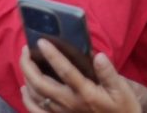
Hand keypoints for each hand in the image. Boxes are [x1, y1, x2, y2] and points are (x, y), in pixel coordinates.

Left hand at [20, 41, 146, 112]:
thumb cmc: (121, 108)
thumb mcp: (121, 90)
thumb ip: (108, 73)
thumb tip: (98, 56)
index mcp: (85, 93)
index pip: (65, 71)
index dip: (52, 55)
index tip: (41, 41)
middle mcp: (70, 103)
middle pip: (41, 84)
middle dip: (28, 65)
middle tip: (25, 49)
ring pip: (36, 96)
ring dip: (26, 78)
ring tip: (25, 62)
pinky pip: (36, 112)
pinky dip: (27, 100)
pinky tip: (24, 88)